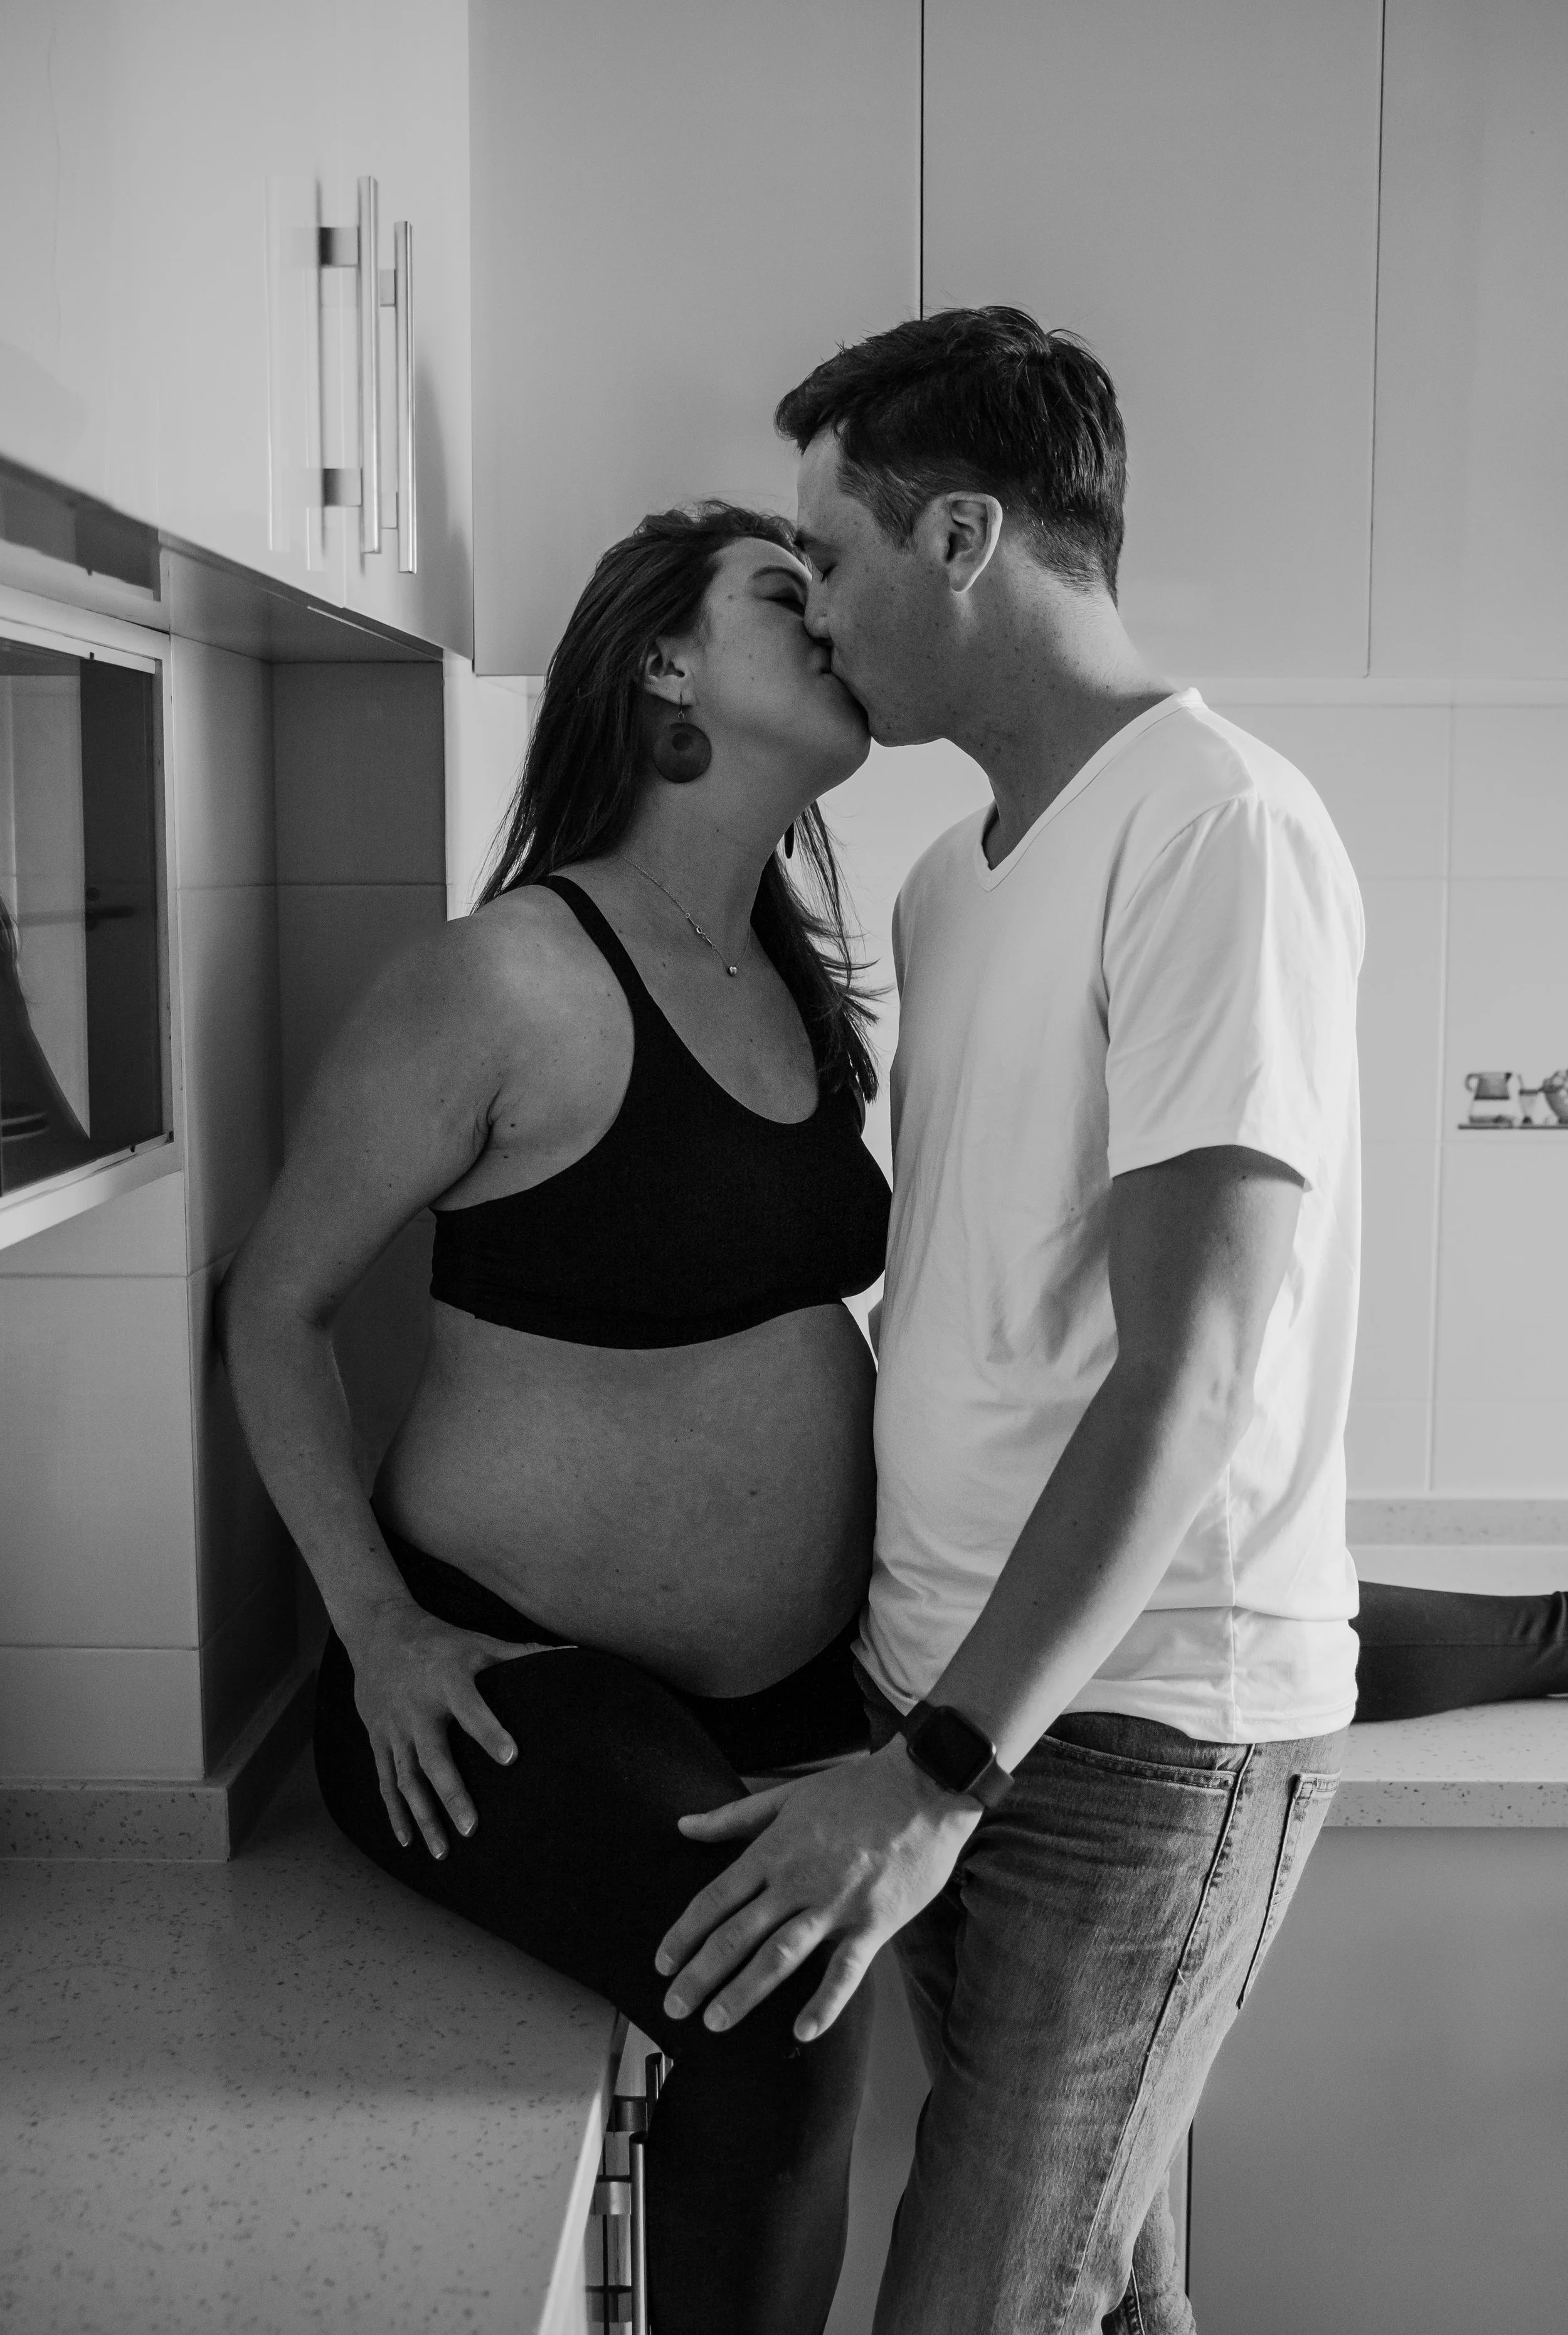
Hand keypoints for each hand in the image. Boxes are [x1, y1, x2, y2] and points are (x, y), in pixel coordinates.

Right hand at [347, 1601, 563, 1857]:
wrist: (377, 1631)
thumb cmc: (439, 1640)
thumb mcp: (478, 1642)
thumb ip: (521, 1653)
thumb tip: (570, 1652)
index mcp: (447, 1681)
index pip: (471, 1709)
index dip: (489, 1731)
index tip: (511, 1757)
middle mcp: (417, 1708)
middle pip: (433, 1757)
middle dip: (452, 1794)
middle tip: (471, 1829)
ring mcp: (393, 1728)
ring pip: (406, 1779)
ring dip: (423, 1817)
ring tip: (443, 1852)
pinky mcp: (377, 1739)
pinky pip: (385, 1781)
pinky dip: (395, 1813)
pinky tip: (408, 1842)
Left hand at [654, 1741, 980, 2041]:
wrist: (925, 1784)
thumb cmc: (857, 1787)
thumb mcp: (789, 1794)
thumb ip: (734, 1816)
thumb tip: (684, 1825)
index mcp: (774, 1849)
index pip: (715, 1898)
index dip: (684, 1933)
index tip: (662, 1963)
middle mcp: (797, 1880)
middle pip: (737, 1933)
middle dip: (700, 1973)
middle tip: (673, 2007)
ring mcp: (836, 1904)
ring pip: (780, 1955)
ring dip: (744, 1991)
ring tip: (714, 2021)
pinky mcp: (875, 1922)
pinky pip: (845, 1969)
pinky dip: (824, 2002)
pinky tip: (803, 2031)